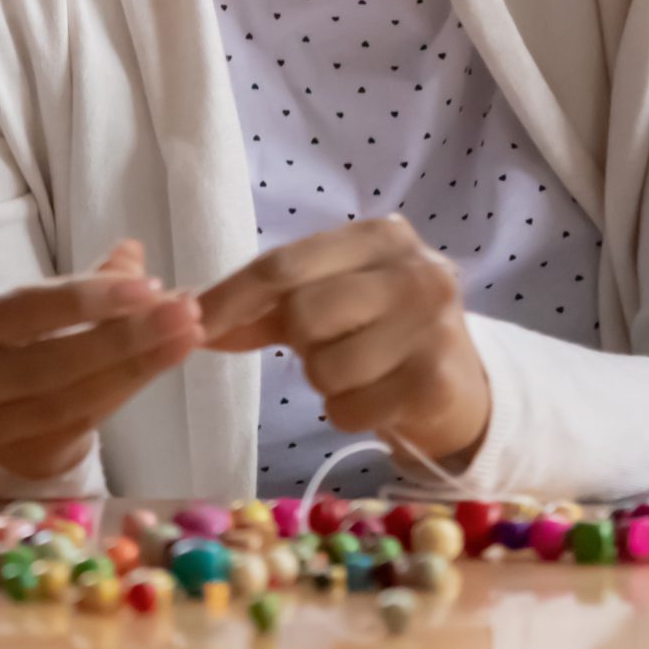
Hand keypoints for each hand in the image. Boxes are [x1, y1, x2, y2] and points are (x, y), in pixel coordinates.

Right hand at [0, 239, 200, 481]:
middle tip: (186, 315)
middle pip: (48, 363)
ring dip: (137, 369)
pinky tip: (159, 367)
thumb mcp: (35, 303)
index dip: (86, 298)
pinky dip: (126, 393)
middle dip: (124, 338)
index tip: (151, 287)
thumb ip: (83, 281)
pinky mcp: (19, 463)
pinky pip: (83, 427)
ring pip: (70, 401)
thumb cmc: (14, 340)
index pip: (22, 309)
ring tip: (187, 339)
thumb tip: (133, 255)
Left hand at [196, 214, 489, 466]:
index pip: (282, 264)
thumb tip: (187, 316)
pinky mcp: (438, 380)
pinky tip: (377, 398)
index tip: (191, 323)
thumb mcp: (326, 301)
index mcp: (380, 236)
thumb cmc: (378, 332)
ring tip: (360, 371)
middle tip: (328, 348)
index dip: (231, 297)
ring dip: (326, 382)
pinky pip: (350, 407)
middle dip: (301, 344)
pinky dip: (348, 412)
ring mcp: (433, 325)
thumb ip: (261, 308)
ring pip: (325, 367)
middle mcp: (414, 271)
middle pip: (302, 314)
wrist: (460, 384)